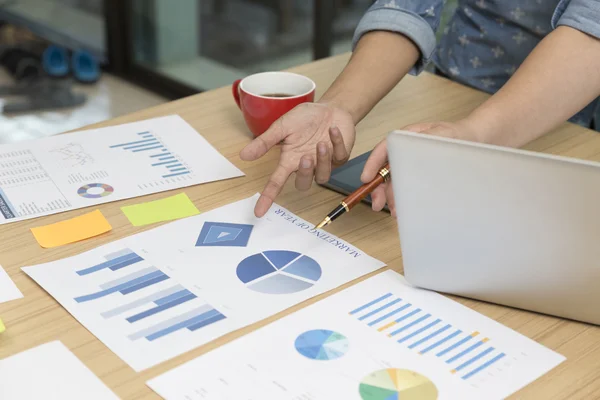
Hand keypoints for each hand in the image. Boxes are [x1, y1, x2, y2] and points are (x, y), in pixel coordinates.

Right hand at [240, 102, 355, 216]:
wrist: (329, 108)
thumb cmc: (304, 118)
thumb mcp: (282, 126)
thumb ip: (265, 142)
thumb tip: (243, 155)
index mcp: (290, 160)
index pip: (276, 183)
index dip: (267, 197)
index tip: (258, 212)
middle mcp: (306, 165)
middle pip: (303, 184)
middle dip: (304, 173)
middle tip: (305, 157)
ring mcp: (324, 163)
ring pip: (323, 176)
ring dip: (322, 160)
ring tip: (322, 143)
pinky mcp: (340, 157)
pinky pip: (340, 157)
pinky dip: (337, 143)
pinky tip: (333, 130)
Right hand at [360, 119, 479, 217]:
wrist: (472, 140)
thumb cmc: (455, 135)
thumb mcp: (441, 135)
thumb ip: (423, 143)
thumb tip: (406, 158)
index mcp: (404, 137)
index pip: (382, 150)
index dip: (371, 165)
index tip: (365, 179)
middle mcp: (403, 151)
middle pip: (383, 170)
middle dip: (378, 188)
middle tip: (377, 203)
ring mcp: (408, 163)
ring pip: (393, 181)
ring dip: (390, 197)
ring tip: (394, 211)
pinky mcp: (415, 175)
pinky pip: (404, 186)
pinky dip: (401, 198)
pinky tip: (403, 208)